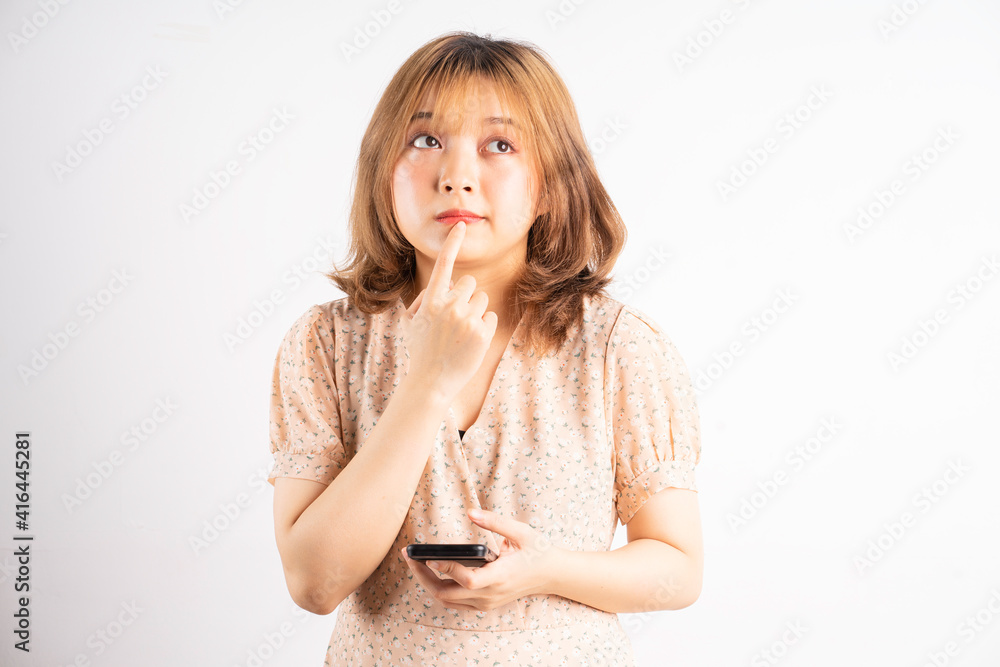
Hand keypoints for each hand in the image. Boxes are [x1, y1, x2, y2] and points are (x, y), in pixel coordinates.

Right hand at [399, 221, 498, 403]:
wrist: (431, 383)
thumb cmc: (421, 352)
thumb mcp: (411, 324)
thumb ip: (423, 301)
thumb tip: (440, 286)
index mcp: (431, 300)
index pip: (443, 264)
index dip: (452, 242)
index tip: (461, 225)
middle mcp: (449, 305)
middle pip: (469, 283)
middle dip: (466, 296)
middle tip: (456, 319)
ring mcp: (466, 319)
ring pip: (482, 299)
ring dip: (475, 312)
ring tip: (461, 334)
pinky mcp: (482, 332)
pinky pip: (490, 316)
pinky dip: (483, 327)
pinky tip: (471, 342)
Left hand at [400, 508, 561, 611]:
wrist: (552, 574)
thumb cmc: (537, 550)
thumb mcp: (521, 531)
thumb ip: (495, 522)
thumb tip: (471, 512)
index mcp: (500, 577)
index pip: (467, 580)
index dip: (446, 569)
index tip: (428, 555)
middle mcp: (490, 595)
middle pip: (447, 595)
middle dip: (423, 576)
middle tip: (409, 557)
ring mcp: (486, 603)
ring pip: (447, 600)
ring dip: (428, 583)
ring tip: (415, 562)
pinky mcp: (484, 604)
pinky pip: (454, 602)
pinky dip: (439, 589)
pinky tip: (431, 572)